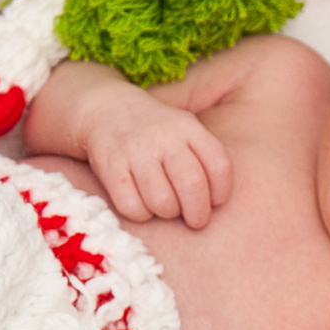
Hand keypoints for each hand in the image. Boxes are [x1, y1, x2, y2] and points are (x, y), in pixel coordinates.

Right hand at [85, 98, 233, 228]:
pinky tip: (142, 204)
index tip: (215, 201)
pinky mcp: (111, 167)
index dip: (222, 192)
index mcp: (188, 128)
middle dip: (198, 213)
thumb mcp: (185, 129)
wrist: (107, 109)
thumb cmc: (158, 132)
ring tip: (165, 207)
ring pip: (163, 201)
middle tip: (196, 221)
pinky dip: (141, 214)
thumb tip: (219, 203)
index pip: (219, 165)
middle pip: (192, 186)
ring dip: (168, 213)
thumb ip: (205, 157)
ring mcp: (136, 151)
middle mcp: (164, 137)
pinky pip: (133, 207)